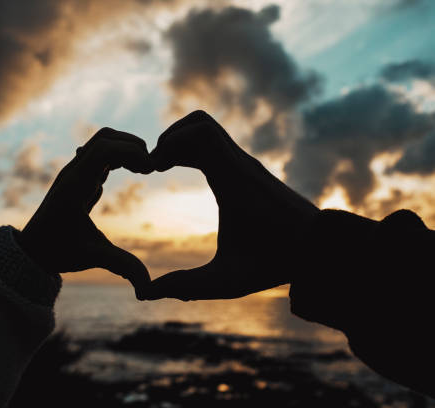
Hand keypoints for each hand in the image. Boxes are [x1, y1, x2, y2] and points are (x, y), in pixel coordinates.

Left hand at [17, 128, 153, 298]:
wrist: (31, 251)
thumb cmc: (57, 252)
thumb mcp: (91, 257)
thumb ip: (121, 267)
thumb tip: (147, 289)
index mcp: (75, 184)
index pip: (105, 148)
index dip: (132, 152)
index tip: (151, 171)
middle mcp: (73, 172)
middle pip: (105, 137)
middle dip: (132, 145)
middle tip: (150, 168)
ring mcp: (74, 172)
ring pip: (101, 142)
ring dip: (125, 148)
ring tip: (143, 170)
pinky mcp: (77, 177)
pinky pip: (99, 154)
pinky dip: (118, 156)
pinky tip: (129, 173)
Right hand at [145, 110, 318, 300]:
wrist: (322, 250)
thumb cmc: (275, 263)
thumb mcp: (227, 280)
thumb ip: (186, 285)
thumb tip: (145, 294)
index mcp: (233, 181)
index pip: (199, 133)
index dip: (169, 142)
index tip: (152, 168)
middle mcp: (240, 165)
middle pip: (200, 123)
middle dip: (170, 138)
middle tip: (153, 166)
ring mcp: (246, 165)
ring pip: (209, 130)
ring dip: (182, 141)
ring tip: (163, 166)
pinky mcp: (250, 171)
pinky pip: (217, 145)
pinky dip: (196, 149)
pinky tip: (185, 174)